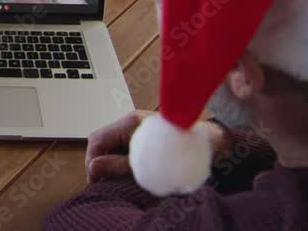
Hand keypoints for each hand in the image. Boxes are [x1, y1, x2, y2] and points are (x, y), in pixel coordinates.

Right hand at [85, 111, 229, 182]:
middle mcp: (131, 122)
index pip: (96, 139)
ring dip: (112, 164)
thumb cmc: (186, 150)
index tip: (96, 181)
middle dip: (100, 163)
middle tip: (105, 184)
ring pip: (113, 146)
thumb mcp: (147, 164)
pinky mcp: (146, 137)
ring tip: (118, 181)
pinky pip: (125, 148)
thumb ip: (118, 166)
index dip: (91, 161)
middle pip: (103, 142)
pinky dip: (123, 162)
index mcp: (130, 122)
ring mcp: (139, 129)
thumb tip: (93, 169)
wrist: (216, 144)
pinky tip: (131, 174)